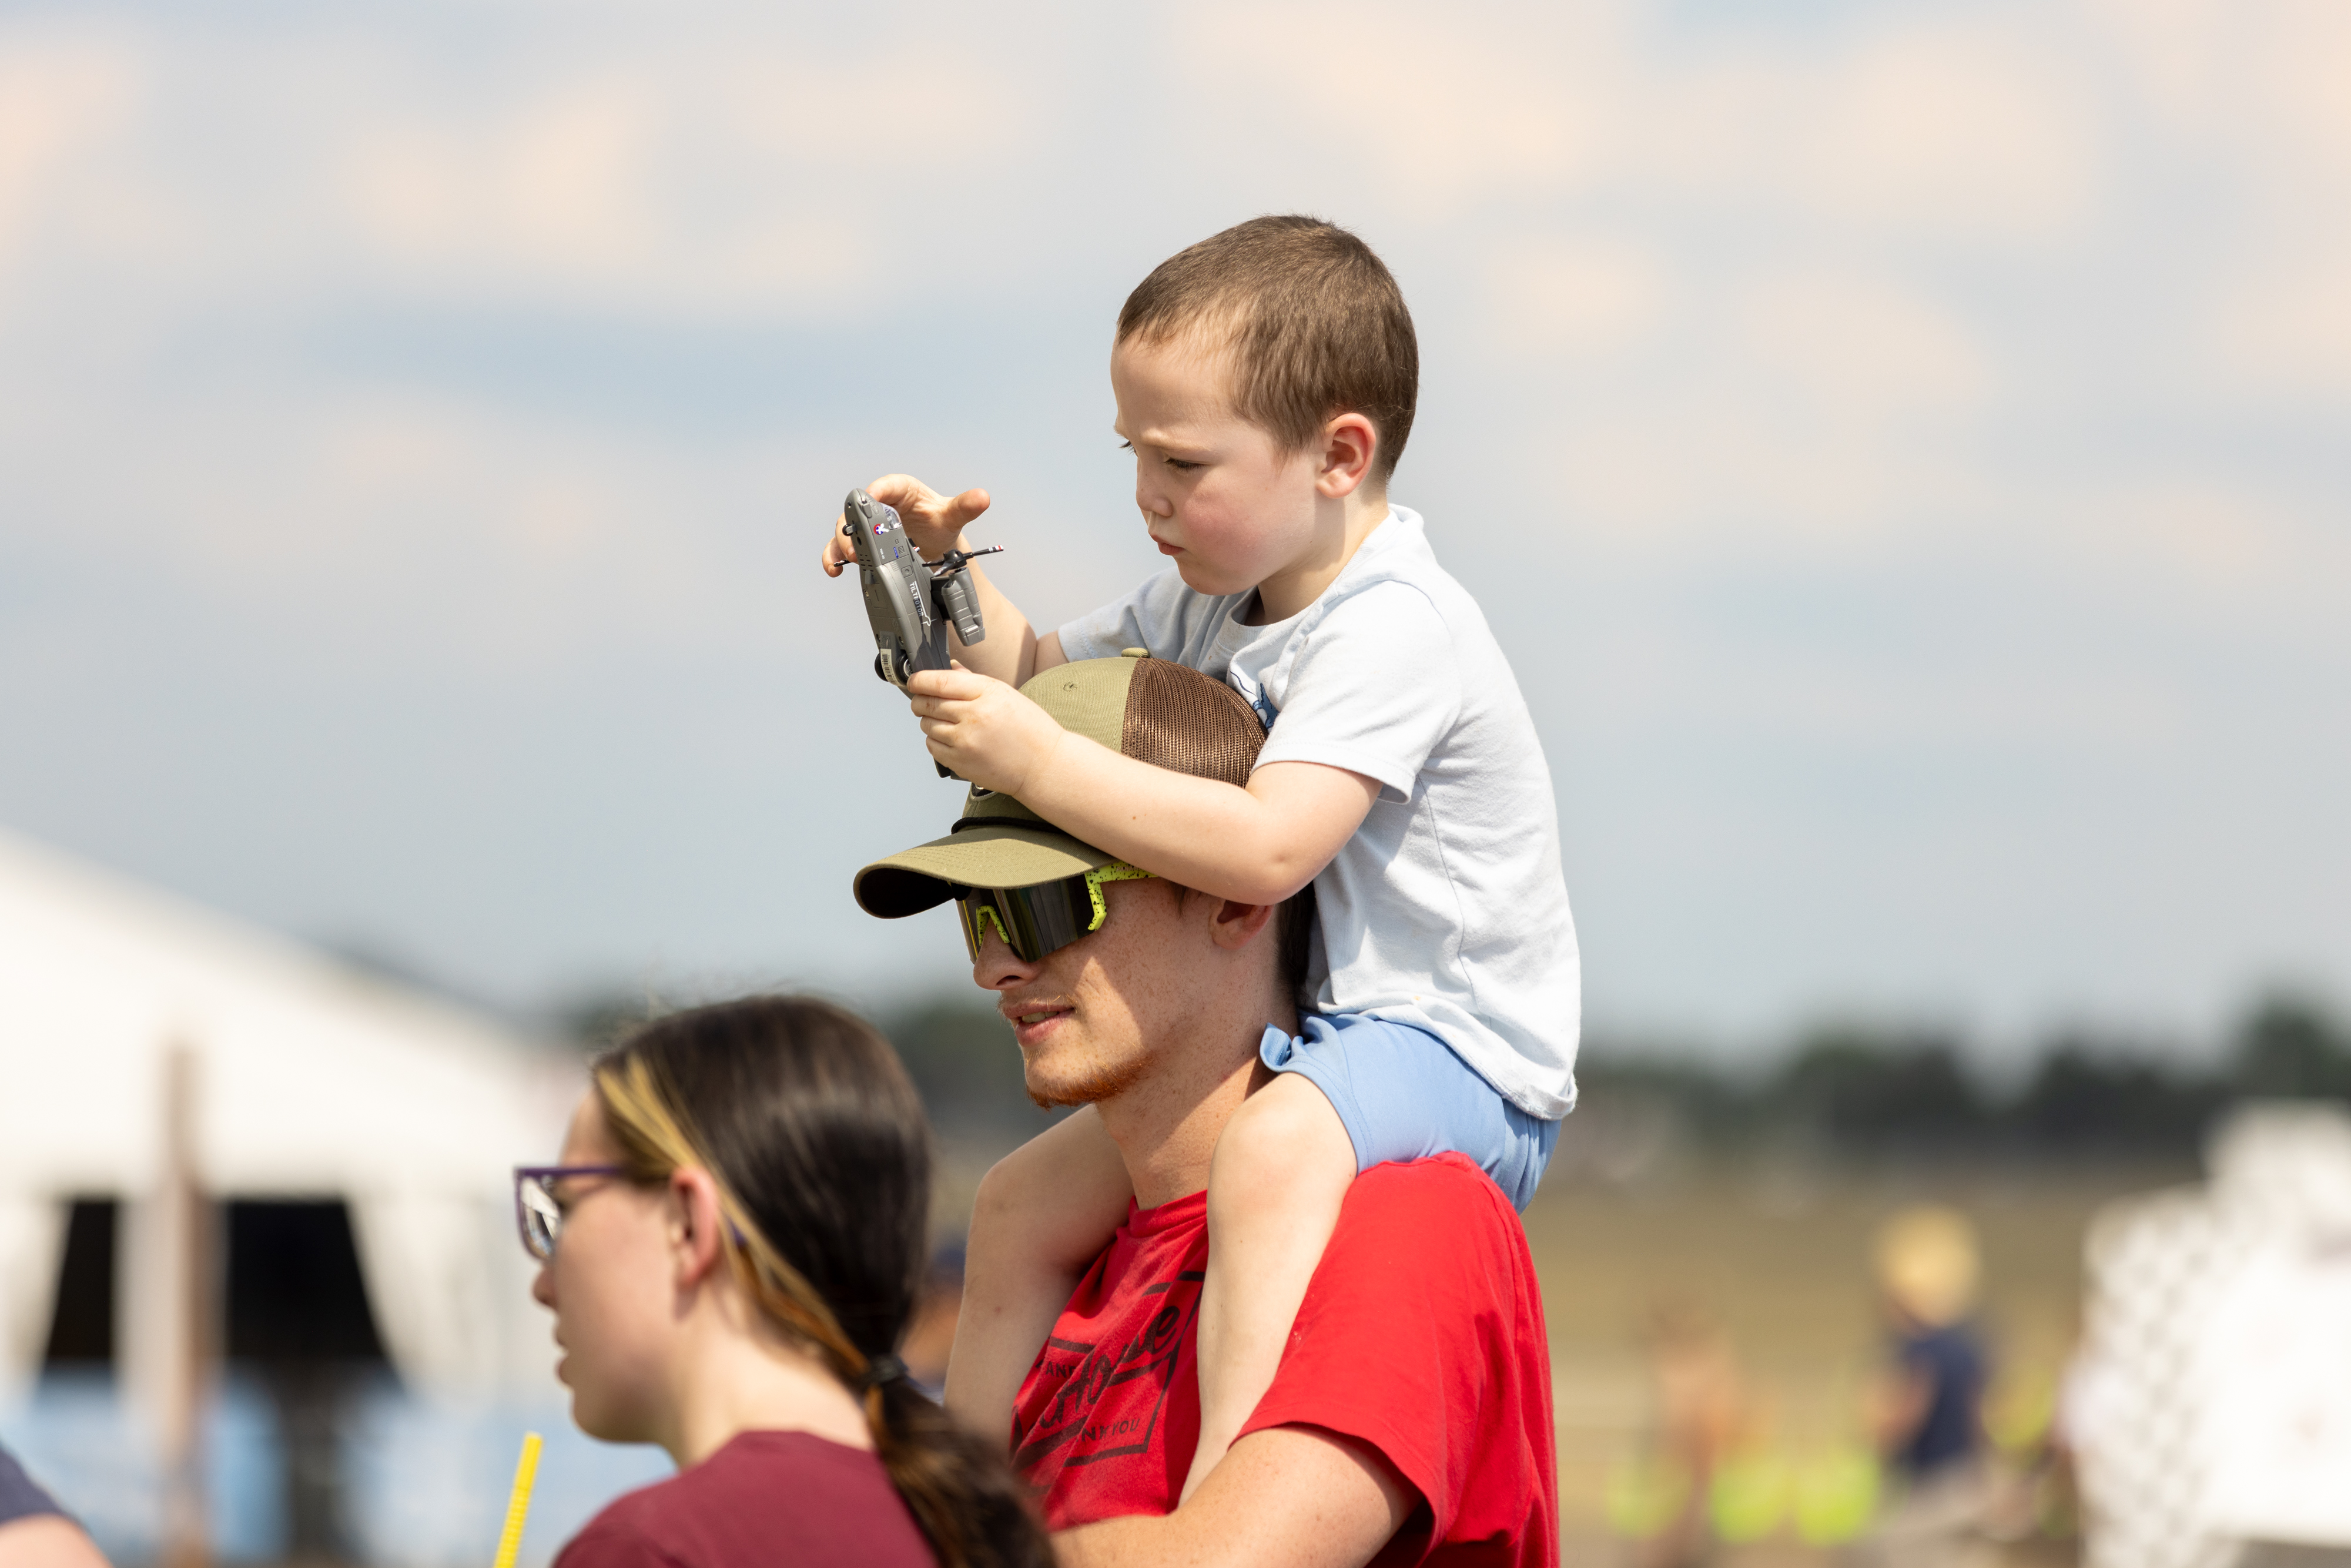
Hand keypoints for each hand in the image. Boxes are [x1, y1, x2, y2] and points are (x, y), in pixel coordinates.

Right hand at [820, 473, 991, 576]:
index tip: (871, 499)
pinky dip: (833, 557)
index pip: (886, 486)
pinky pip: (839, 547)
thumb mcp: (952, 515)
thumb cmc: (939, 522)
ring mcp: (868, 525)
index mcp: (901, 490)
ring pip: (845, 528)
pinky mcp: (861, 543)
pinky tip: (834, 570)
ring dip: (841, 543)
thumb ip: (965, 507)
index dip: (877, 491)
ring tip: (848, 559)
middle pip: (858, 509)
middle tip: (858, 543)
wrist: (934, 542)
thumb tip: (983, 498)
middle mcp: (880, 504)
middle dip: (854, 524)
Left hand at [907, 665, 1064, 796]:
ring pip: (927, 725)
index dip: (920, 680)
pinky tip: (952, 739)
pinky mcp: (960, 761)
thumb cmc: (1029, 729)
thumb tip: (949, 668)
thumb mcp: (1006, 694)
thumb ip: (973, 681)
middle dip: (920, 700)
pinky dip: (935, 741)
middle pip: (927, 703)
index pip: (939, 681)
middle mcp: (973, 715)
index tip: (915, 681)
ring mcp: (964, 740)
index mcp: (987, 693)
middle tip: (924, 701)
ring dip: (930, 721)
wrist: (1042, 765)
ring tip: (948, 723)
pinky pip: (932, 746)